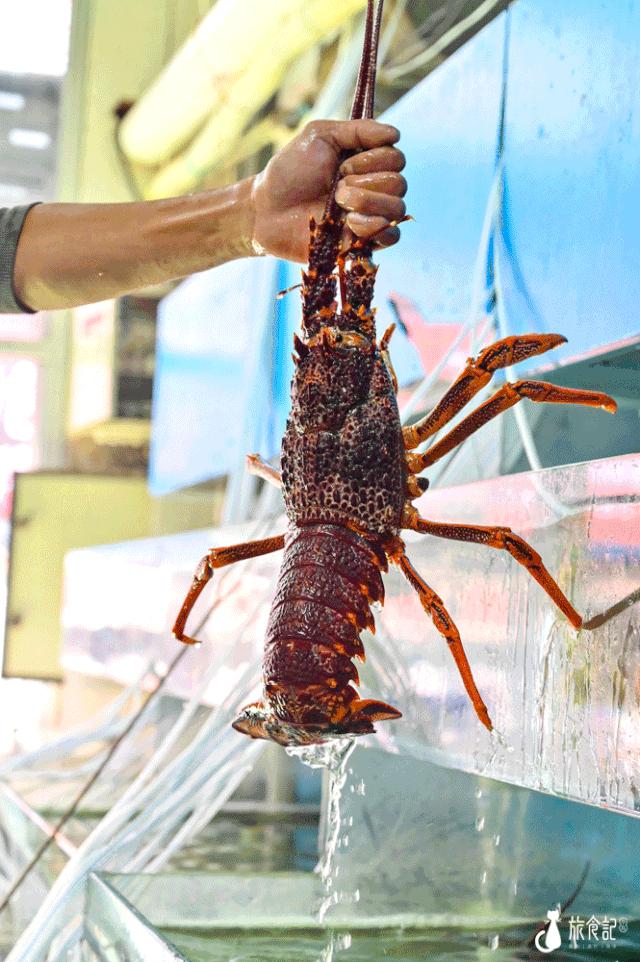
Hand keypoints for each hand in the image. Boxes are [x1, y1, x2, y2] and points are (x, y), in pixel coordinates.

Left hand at [250, 119, 406, 262]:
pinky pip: (391, 236)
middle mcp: (372, 189)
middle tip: (337, 187)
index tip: (342, 164)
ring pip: (398, 209)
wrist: (267, 211)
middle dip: (368, 182)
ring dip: (368, 202)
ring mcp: (369, 217)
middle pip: (400, 184)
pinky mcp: (363, 243)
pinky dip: (374, 226)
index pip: (396, 158)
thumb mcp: (320, 136)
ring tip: (338, 203)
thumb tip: (396, 133)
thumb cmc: (289, 172)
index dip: (373, 160)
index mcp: (366, 163)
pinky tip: (349, 223)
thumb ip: (358, 130)